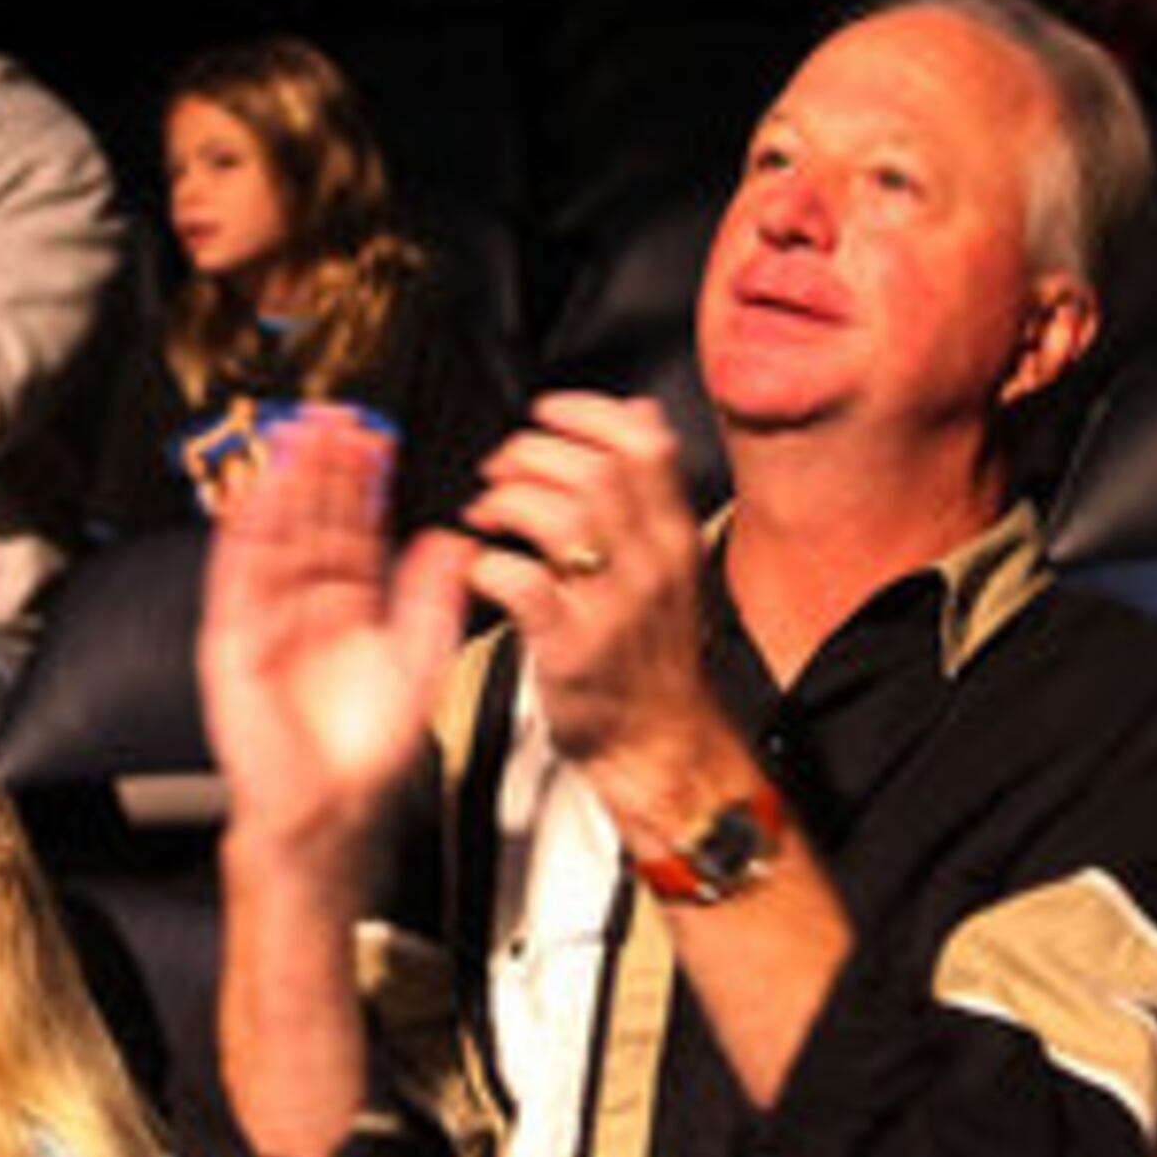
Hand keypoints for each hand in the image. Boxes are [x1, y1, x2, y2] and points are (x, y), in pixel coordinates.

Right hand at [197, 405, 473, 855]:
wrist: (327, 808)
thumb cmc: (368, 753)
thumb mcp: (421, 662)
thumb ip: (433, 598)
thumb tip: (452, 540)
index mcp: (354, 609)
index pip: (356, 529)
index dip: (363, 484)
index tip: (373, 439)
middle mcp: (310, 606)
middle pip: (313, 521)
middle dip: (322, 469)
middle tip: (333, 416)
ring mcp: (269, 618)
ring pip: (275, 536)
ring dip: (283, 486)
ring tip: (295, 435)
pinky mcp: (235, 639)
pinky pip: (235, 576)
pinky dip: (241, 535)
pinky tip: (252, 494)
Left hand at [459, 396, 726, 810]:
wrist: (659, 744)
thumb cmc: (651, 654)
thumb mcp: (670, 560)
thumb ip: (653, 487)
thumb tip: (638, 413)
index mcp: (674, 536)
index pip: (643, 445)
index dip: (586, 414)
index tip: (546, 412)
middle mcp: (650, 566)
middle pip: (594, 471)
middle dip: (532, 453)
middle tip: (500, 467)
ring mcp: (612, 608)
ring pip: (560, 517)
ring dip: (508, 500)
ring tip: (487, 511)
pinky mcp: (571, 650)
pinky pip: (524, 586)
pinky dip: (490, 565)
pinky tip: (482, 567)